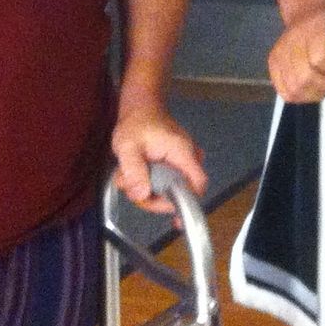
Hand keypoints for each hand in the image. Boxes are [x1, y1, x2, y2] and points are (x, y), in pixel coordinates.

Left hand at [110, 99, 208, 215]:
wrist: (140, 106)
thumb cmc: (136, 123)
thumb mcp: (127, 146)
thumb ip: (134, 170)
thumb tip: (142, 194)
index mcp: (182, 152)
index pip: (197, 184)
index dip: (187, 203)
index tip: (174, 219)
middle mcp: (188, 157)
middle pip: (180, 191)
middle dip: (154, 196)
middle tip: (132, 189)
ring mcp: (182, 160)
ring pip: (171, 188)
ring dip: (147, 189)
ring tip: (128, 176)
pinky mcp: (175, 162)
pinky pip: (167, 181)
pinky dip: (150, 183)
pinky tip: (137, 173)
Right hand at [267, 6, 324, 103]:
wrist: (311, 15)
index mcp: (316, 28)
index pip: (320, 58)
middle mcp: (292, 41)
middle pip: (306, 78)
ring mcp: (279, 54)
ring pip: (295, 90)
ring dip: (314, 92)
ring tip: (324, 81)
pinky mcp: (273, 65)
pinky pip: (285, 93)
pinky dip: (301, 95)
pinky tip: (311, 85)